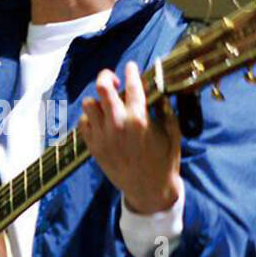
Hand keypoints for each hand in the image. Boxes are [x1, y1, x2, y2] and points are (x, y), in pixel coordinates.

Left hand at [78, 60, 181, 214]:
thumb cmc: (164, 161)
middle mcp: (118, 124)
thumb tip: (158, 91)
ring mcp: (103, 136)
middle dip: (107, 76)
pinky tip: (101, 121)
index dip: (131, 71)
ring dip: (98, 100)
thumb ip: (165, 109)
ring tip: (108, 104)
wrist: (149, 190)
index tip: (131, 66)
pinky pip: (83, 123)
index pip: (132, 85)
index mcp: (140, 119)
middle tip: (113, 79)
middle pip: (102, 87)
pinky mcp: (94, 147)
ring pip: (89, 104)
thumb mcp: (172, 132)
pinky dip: (90, 118)